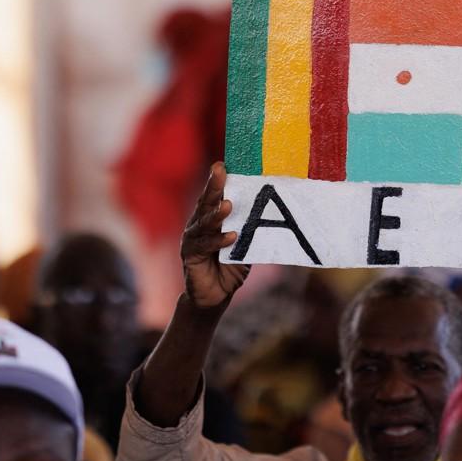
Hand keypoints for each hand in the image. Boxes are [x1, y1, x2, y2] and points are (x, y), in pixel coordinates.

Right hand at [181, 162, 249, 307]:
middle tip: (219, 171)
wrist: (215, 297)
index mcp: (210, 219)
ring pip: (203, 223)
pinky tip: (231, 236)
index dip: (217, 180)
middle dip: (213, 186)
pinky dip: (218, 241)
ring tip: (228, 205)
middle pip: (205, 203)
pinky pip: (204, 246)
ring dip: (216, 214)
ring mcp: (192, 240)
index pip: (213, 196)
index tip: (223, 164)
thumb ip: (249, 230)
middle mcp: (198, 226)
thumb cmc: (231, 267)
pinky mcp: (190, 256)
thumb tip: (271, 212)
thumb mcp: (244, 246)